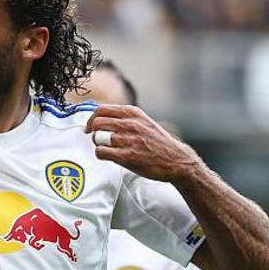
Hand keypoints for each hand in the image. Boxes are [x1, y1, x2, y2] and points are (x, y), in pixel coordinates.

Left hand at [84, 105, 200, 181]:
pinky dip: (102, 154)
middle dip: (94, 132)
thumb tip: (102, 118)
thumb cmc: (158, 143)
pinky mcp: (127, 156)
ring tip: (109, 149)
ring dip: (99, 144)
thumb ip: (125, 119)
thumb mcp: (144, 122)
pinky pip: (101, 152)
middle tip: (98, 140)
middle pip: (97, 123)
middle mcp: (130, 124)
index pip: (102, 109)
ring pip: (98, 138)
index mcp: (133, 113)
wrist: (177, 160)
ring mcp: (129, 140)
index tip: (91, 127)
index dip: (92, 119)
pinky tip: (110, 156)